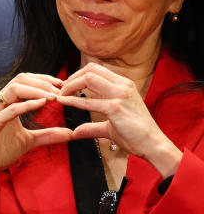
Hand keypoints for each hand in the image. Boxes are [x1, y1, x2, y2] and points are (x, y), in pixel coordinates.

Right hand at [0, 73, 71, 198]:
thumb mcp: (29, 141)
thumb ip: (48, 135)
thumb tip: (70, 133)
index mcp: (5, 103)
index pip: (24, 81)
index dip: (43, 80)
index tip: (62, 85)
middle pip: (20, 79)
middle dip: (42, 82)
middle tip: (61, 89)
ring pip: (14, 88)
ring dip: (37, 90)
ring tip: (54, 96)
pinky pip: (10, 109)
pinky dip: (27, 104)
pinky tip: (42, 104)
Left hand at [58, 62, 182, 176]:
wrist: (152, 144)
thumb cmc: (135, 134)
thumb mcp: (111, 126)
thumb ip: (92, 126)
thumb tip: (76, 131)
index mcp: (124, 84)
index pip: (96, 69)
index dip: (78, 74)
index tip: (68, 85)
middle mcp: (123, 85)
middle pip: (90, 69)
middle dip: (72, 77)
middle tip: (61, 89)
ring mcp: (120, 95)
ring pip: (88, 79)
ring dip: (70, 85)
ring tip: (61, 95)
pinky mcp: (115, 108)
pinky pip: (88, 101)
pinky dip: (72, 100)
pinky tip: (62, 101)